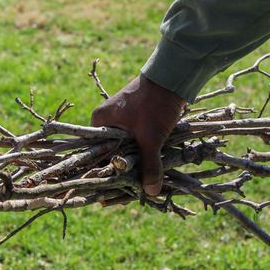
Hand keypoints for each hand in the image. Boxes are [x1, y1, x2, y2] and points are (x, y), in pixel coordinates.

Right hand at [90, 74, 184, 195]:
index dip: (107, 176)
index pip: (96, 157)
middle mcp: (105, 122)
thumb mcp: (151, 137)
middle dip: (122, 173)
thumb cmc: (155, 103)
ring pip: (124, 150)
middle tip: (131, 192)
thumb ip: (149, 165)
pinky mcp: (134, 120)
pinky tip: (149, 167)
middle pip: (110, 155)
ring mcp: (120, 121)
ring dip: (134, 164)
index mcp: (99, 123)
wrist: (173, 77)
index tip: (116, 193)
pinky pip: (134, 143)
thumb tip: (150, 192)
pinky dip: (141, 153)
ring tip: (141, 183)